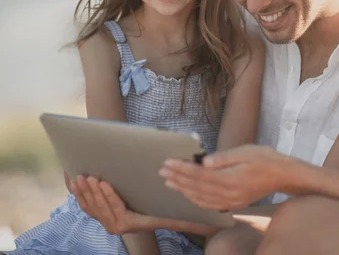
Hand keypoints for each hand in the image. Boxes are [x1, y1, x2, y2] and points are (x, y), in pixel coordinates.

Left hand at [71, 175, 218, 234]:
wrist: (148, 224)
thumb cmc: (160, 215)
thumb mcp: (170, 217)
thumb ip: (183, 220)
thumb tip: (203, 220)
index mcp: (128, 223)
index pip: (116, 208)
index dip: (108, 196)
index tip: (102, 182)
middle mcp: (114, 225)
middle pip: (100, 207)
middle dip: (92, 191)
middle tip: (87, 175)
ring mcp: (104, 220)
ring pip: (89, 206)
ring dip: (82, 192)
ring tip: (78, 177)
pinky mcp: (97, 214)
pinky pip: (84, 205)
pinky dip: (77, 193)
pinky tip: (72, 180)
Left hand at [160, 144, 299, 210]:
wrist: (282, 175)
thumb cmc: (265, 158)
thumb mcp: (245, 151)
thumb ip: (223, 158)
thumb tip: (203, 161)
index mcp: (231, 179)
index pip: (200, 174)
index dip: (182, 169)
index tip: (168, 162)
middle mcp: (229, 194)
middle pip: (197, 187)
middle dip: (178, 178)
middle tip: (162, 170)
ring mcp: (230, 201)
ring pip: (200, 198)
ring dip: (183, 189)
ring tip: (169, 181)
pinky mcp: (233, 204)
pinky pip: (209, 205)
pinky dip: (195, 199)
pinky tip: (187, 193)